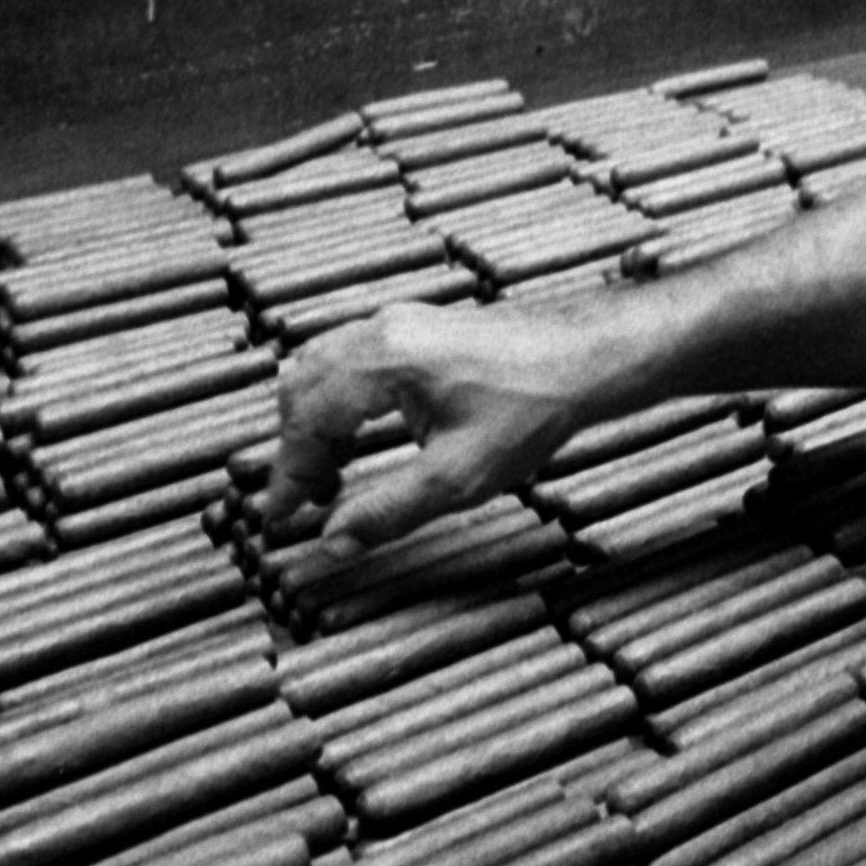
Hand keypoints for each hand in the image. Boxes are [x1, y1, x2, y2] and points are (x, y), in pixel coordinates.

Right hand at [261, 302, 600, 557]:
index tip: (280, 516)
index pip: (305, 419)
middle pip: (301, 388)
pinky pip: (351, 361)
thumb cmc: (534, 404)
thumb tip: (337, 540)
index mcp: (383, 361)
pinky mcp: (416, 330)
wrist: (585, 357)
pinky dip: (340, 403)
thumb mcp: (459, 476)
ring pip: (322, 371)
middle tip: (307, 502)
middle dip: (295, 449)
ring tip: (334, 478)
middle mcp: (381, 332)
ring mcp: (398, 324)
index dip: (287, 474)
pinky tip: (362, 439)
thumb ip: (390, 510)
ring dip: (316, 425)